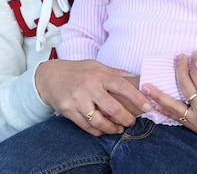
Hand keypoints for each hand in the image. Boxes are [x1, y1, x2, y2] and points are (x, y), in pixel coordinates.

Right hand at [35, 59, 151, 135]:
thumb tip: (138, 78)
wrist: (49, 77)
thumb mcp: (96, 66)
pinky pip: (86, 126)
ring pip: (99, 121)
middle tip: (131, 122)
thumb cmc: (77, 71)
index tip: (148, 106)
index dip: (137, 97)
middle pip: (112, 108)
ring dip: (112, 128)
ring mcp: (77, 99)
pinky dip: (97, 131)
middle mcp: (88, 86)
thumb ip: (116, 73)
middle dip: (126, 118)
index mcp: (98, 74)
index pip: (122, 86)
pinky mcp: (68, 110)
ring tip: (118, 128)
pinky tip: (103, 130)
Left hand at [143, 52, 196, 137]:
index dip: (193, 62)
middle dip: (179, 70)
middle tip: (177, 58)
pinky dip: (166, 111)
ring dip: (158, 97)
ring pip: (174, 107)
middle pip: (184, 87)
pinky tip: (154, 104)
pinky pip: (178, 119)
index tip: (193, 54)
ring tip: (145, 87)